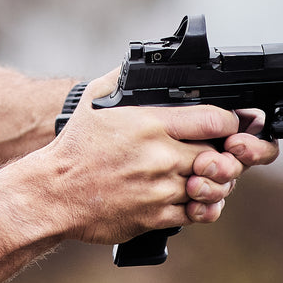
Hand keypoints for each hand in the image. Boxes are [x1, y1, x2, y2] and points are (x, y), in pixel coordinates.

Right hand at [43, 69, 278, 244]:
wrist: (52, 193)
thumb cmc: (74, 148)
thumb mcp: (95, 101)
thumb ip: (123, 80)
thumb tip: (139, 65)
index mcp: (151, 125)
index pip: (215, 120)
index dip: (230, 123)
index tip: (225, 126)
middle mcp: (161, 157)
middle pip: (218, 155)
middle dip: (221, 154)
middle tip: (213, 153)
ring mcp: (159, 189)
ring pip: (211, 186)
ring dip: (212, 182)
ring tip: (200, 176)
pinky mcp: (154, 217)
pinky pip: (195, 214)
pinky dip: (199, 207)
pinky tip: (189, 197)